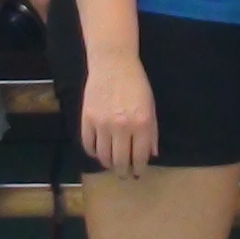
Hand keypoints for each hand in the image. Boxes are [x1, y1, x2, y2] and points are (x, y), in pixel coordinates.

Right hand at [80, 48, 159, 178]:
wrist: (113, 63)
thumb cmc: (136, 84)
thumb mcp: (150, 107)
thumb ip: (152, 132)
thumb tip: (152, 155)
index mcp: (142, 124)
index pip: (139, 156)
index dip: (138, 168)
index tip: (137, 173)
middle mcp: (122, 126)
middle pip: (120, 160)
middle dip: (122, 171)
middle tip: (123, 174)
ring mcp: (102, 123)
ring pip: (103, 156)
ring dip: (108, 164)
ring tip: (111, 164)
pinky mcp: (87, 119)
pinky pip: (88, 144)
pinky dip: (93, 152)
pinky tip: (98, 152)